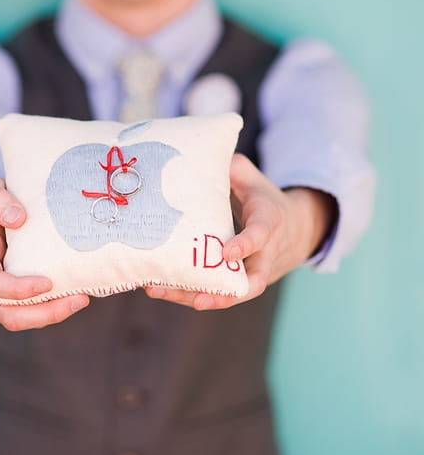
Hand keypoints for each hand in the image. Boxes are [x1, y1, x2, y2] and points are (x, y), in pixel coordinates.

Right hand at [0, 176, 89, 329]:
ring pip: (21, 319)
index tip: (47, 283)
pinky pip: (31, 312)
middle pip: (8, 314)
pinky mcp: (14, 296)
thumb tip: (18, 218)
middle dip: (43, 313)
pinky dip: (52, 309)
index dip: (17, 289)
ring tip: (81, 299)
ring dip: (52, 314)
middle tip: (78, 299)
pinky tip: (76, 295)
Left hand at [145, 153, 335, 310]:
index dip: (246, 245)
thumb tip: (201, 156)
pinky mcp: (237, 283)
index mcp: (269, 222)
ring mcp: (252, 274)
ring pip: (228, 294)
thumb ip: (232, 170)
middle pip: (250, 283)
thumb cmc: (266, 201)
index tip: (226, 253)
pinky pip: (215, 292)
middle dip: (224, 294)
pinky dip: (188, 294)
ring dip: (193, 297)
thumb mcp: (254, 180)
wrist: (295, 231)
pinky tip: (158, 287)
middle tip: (197, 299)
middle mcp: (264, 255)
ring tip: (158, 290)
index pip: (260, 235)